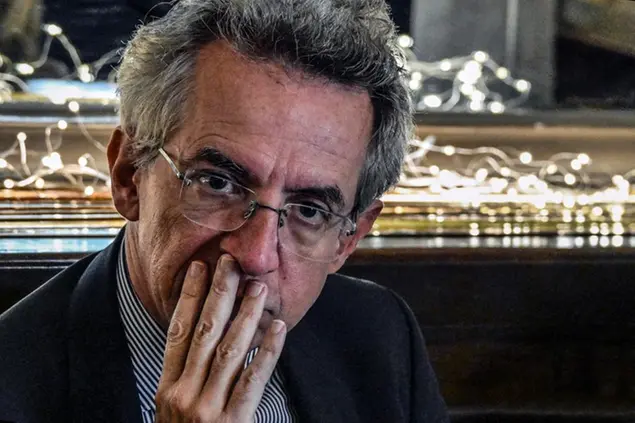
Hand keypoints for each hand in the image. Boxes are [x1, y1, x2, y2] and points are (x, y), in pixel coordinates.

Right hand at [155, 255, 286, 421]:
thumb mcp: (173, 409)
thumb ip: (185, 375)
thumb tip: (202, 332)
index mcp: (166, 388)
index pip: (177, 332)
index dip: (189, 297)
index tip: (201, 268)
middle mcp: (184, 394)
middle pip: (205, 333)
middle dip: (219, 294)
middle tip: (232, 263)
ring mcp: (207, 410)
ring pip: (231, 351)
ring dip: (246, 315)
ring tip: (259, 288)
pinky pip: (254, 380)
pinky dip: (268, 352)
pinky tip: (278, 329)